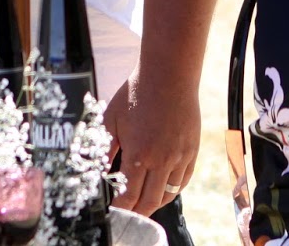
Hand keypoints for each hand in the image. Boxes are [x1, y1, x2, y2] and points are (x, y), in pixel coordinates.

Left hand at [103, 70, 199, 214]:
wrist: (169, 74)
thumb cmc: (136, 93)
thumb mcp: (111, 119)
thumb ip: (104, 147)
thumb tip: (96, 168)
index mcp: (139, 154)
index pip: (129, 196)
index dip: (120, 208)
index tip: (114, 211)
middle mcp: (162, 160)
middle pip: (149, 202)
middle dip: (136, 212)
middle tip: (128, 214)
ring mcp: (180, 156)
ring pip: (168, 194)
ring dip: (155, 202)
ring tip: (144, 203)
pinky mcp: (192, 150)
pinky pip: (183, 180)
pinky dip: (173, 189)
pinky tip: (163, 187)